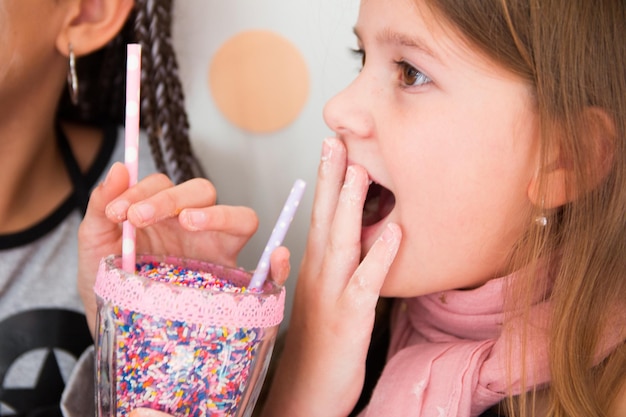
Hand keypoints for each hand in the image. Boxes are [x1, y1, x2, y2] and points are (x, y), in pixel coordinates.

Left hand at [78, 162, 290, 334]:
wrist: (116, 329)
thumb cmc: (108, 282)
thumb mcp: (96, 244)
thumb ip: (101, 207)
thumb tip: (117, 168)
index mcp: (164, 213)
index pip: (165, 185)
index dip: (142, 190)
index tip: (117, 212)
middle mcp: (194, 226)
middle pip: (203, 192)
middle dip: (172, 198)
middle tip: (140, 218)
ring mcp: (217, 252)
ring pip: (241, 218)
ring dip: (219, 215)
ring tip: (190, 222)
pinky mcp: (233, 284)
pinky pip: (266, 272)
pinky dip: (278, 264)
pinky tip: (277, 259)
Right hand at [260, 138, 400, 416]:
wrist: (304, 394)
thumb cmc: (316, 345)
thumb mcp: (316, 300)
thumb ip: (319, 268)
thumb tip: (306, 239)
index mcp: (311, 268)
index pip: (317, 216)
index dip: (325, 181)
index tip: (331, 146)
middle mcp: (317, 275)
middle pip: (324, 219)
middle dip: (331, 178)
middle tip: (336, 140)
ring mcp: (332, 295)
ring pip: (341, 243)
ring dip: (351, 206)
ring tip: (361, 170)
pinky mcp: (349, 319)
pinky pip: (366, 283)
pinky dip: (379, 256)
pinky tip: (394, 232)